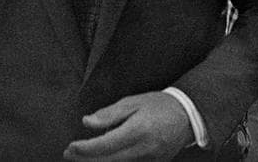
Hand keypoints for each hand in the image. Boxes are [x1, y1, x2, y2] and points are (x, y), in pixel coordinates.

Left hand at [64, 92, 192, 160]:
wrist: (187, 116)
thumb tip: (87, 122)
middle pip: (108, 161)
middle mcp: (143, 149)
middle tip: (69, 154)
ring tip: (84, 156)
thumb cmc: (159, 105)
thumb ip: (109, 114)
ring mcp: (149, 160)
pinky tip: (104, 158)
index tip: (70, 148)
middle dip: (86, 159)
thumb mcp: (133, 102)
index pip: (104, 145)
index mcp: (137, 130)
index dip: (84, 149)